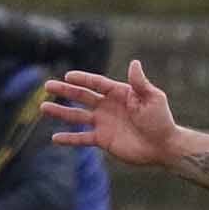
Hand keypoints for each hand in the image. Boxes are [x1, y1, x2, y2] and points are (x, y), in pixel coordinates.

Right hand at [43, 59, 180, 167]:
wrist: (164, 146)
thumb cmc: (161, 120)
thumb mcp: (153, 98)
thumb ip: (140, 83)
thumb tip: (134, 63)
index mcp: (120, 94)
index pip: (97, 83)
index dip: (83, 79)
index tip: (68, 76)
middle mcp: (108, 106)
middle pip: (83, 96)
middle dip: (66, 91)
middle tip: (48, 86)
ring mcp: (104, 123)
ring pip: (78, 116)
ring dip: (61, 112)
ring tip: (44, 108)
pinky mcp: (103, 140)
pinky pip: (82, 138)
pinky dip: (69, 139)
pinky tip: (54, 138)